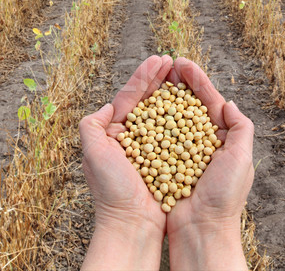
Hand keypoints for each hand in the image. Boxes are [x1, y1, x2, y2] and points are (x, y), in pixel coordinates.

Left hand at [80, 55, 172, 269]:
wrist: (131, 224)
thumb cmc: (111, 190)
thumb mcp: (92, 153)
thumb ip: (91, 125)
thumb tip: (106, 106)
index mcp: (114, 133)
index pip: (130, 97)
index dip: (144, 76)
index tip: (160, 59)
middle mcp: (132, 138)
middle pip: (148, 101)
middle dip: (160, 80)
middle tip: (174, 61)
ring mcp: (150, 148)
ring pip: (163, 114)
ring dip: (173, 94)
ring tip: (184, 76)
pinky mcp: (166, 159)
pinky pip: (176, 134)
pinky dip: (183, 118)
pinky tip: (192, 106)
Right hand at [166, 57, 253, 269]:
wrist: (201, 230)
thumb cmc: (224, 196)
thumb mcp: (242, 158)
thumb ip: (240, 128)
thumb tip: (229, 102)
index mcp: (222, 138)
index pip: (209, 101)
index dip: (197, 80)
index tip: (182, 62)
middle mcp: (201, 142)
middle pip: (188, 104)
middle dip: (178, 82)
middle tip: (166, 63)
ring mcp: (181, 151)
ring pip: (170, 117)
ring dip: (163, 96)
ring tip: (153, 77)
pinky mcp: (163, 161)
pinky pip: (155, 136)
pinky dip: (150, 120)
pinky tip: (142, 106)